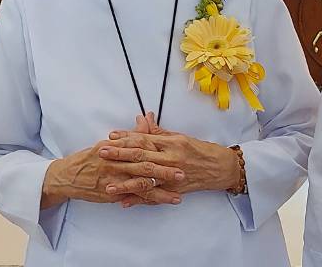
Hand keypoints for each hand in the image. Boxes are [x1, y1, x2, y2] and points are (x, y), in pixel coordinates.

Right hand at [41, 132, 182, 209]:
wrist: (68, 176)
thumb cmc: (91, 158)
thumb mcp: (110, 143)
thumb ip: (131, 134)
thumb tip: (146, 119)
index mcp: (118, 147)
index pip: (143, 147)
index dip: (161, 151)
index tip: (177, 153)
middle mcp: (116, 163)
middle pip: (145, 167)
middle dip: (165, 172)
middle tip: (182, 174)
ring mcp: (114, 180)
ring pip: (141, 185)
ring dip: (160, 192)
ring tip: (177, 196)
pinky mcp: (112, 193)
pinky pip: (132, 198)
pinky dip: (146, 202)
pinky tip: (159, 204)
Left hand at [99, 124, 240, 206]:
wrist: (220, 168)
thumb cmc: (200, 150)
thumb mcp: (180, 137)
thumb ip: (159, 132)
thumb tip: (142, 119)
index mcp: (172, 143)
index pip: (145, 139)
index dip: (127, 137)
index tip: (111, 136)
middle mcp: (171, 159)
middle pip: (141, 156)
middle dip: (120, 155)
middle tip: (102, 153)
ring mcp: (172, 176)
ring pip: (145, 179)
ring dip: (125, 182)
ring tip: (107, 184)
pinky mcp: (174, 190)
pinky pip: (153, 196)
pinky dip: (138, 200)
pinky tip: (124, 202)